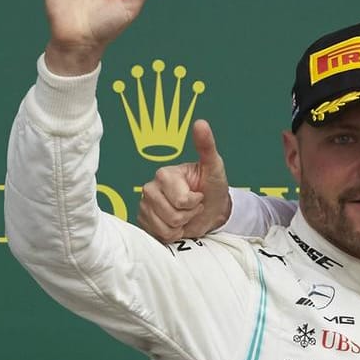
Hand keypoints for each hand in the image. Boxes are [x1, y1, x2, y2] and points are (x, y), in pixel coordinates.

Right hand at [138, 120, 232, 241]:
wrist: (211, 210)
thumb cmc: (212, 188)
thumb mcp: (215, 167)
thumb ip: (207, 146)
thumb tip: (201, 123)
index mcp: (165, 174)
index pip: (181, 200)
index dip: (196, 203)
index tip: (199, 196)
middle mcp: (150, 188)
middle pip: (172, 216)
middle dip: (189, 215)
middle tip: (193, 207)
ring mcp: (145, 205)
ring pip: (165, 228)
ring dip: (182, 226)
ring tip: (186, 215)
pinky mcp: (144, 221)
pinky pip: (159, 236)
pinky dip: (173, 235)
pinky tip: (177, 224)